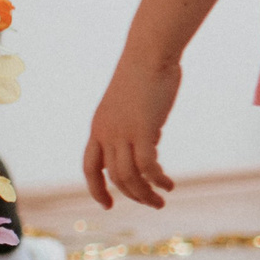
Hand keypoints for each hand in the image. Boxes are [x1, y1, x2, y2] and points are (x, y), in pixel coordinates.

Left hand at [82, 58, 181, 209]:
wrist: (149, 54)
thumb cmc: (145, 73)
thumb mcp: (133, 105)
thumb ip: (138, 125)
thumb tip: (152, 140)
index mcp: (99, 127)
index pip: (90, 167)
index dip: (96, 189)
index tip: (108, 205)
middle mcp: (106, 133)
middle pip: (114, 177)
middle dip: (133, 196)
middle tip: (153, 204)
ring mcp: (123, 132)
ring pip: (129, 177)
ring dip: (145, 194)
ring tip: (162, 201)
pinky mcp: (143, 130)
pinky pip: (148, 166)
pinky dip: (157, 180)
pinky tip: (168, 184)